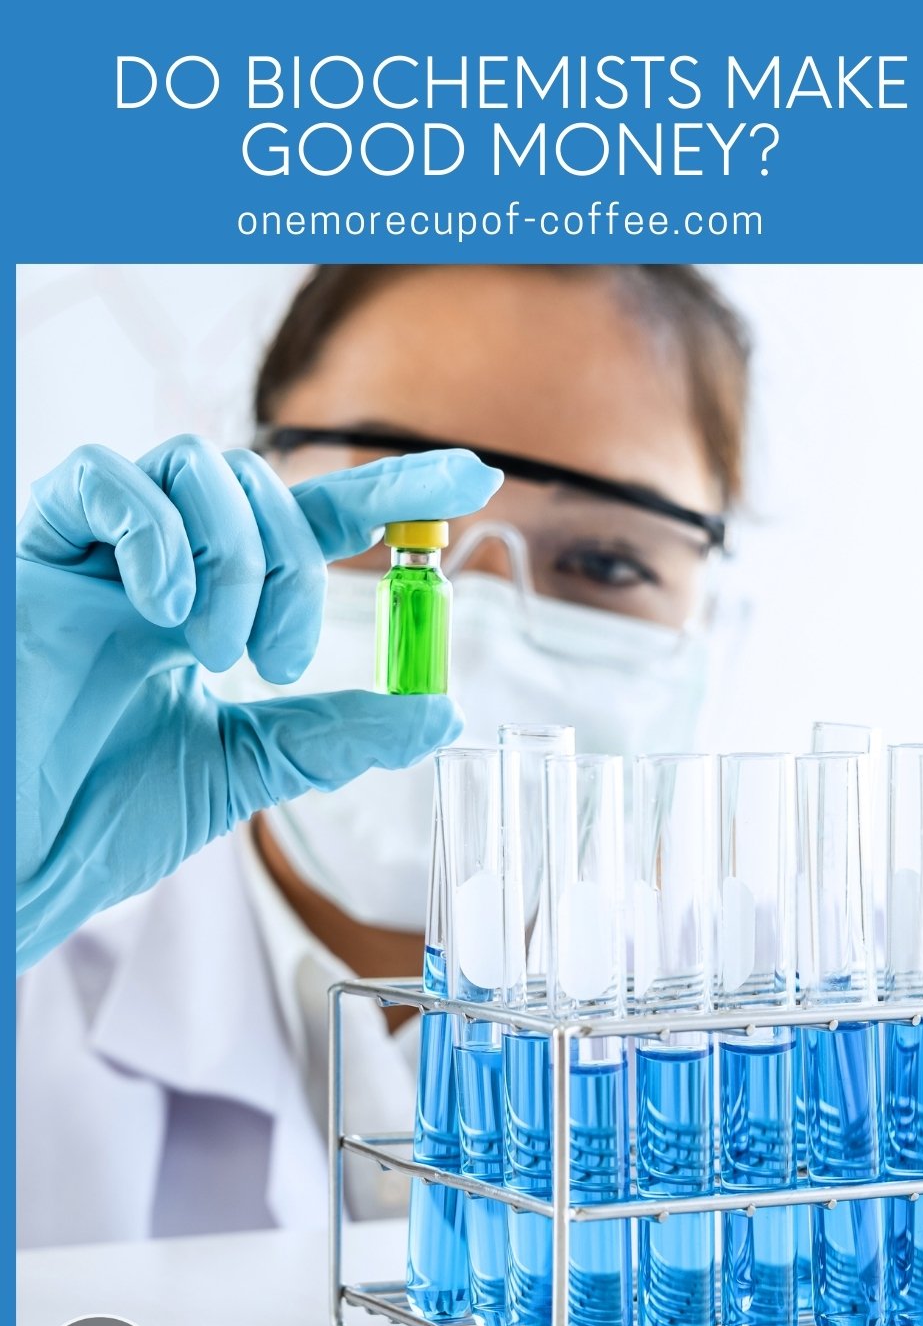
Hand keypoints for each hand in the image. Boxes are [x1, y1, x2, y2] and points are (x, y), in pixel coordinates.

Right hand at [16, 435, 501, 970]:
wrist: (16, 860)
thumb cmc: (101, 817)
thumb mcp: (246, 766)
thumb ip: (337, 733)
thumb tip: (438, 710)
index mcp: (210, 606)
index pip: (312, 521)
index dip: (392, 492)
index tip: (474, 479)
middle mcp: (160, 565)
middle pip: (260, 486)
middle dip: (296, 565)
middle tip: (283, 662)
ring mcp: (97, 554)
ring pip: (195, 465)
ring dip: (235, 556)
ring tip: (220, 650)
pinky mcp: (35, 554)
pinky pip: (103, 482)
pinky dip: (154, 535)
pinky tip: (164, 609)